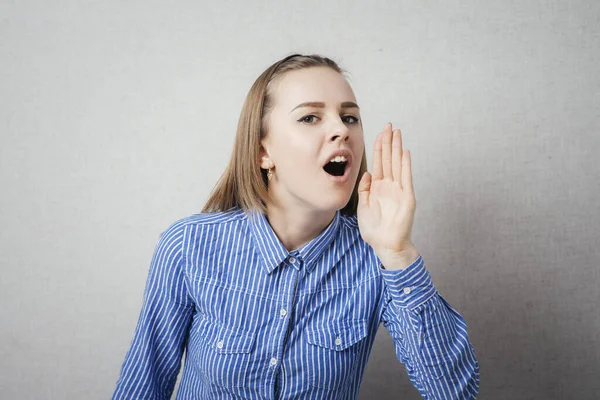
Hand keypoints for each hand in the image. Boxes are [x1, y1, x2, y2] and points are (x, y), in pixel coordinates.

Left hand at [357, 123, 417, 268]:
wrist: (386, 245)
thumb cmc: (374, 230)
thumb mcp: (363, 206)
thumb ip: (364, 189)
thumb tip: (366, 173)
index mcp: (378, 188)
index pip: (379, 163)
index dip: (379, 148)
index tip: (379, 133)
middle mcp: (389, 186)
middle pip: (389, 159)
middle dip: (388, 142)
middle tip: (389, 125)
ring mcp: (399, 191)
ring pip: (397, 164)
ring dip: (397, 148)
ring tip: (397, 133)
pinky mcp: (407, 198)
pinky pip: (406, 178)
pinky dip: (405, 165)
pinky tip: (405, 152)